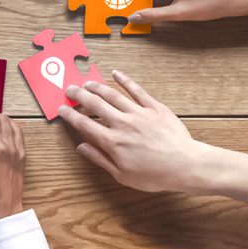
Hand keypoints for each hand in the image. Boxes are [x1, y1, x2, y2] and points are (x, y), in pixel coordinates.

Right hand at [59, 73, 247, 232]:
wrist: (186, 165)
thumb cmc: (155, 175)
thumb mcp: (122, 175)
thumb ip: (100, 159)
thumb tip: (82, 146)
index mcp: (112, 142)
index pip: (84, 124)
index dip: (70, 115)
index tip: (61, 108)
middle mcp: (122, 124)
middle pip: (94, 104)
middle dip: (79, 95)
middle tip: (69, 89)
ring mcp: (138, 113)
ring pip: (112, 94)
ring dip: (97, 86)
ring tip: (87, 82)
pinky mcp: (154, 107)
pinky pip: (136, 90)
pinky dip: (125, 80)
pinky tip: (115, 73)